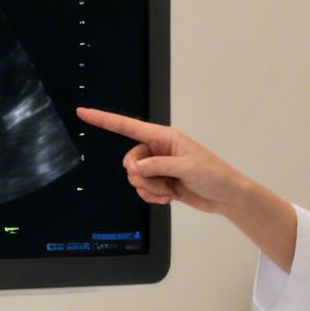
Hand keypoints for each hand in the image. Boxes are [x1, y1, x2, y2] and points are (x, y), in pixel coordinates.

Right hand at [74, 107, 246, 213]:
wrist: (226, 196)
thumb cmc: (213, 174)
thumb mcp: (186, 167)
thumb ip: (157, 166)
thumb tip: (134, 169)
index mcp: (164, 137)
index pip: (128, 126)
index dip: (104, 119)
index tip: (83, 112)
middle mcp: (158, 149)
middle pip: (130, 160)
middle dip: (141, 175)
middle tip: (161, 182)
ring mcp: (158, 167)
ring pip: (135, 178)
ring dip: (149, 189)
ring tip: (169, 191)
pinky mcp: (161, 183)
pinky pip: (143, 190)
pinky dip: (153, 197)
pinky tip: (168, 198)